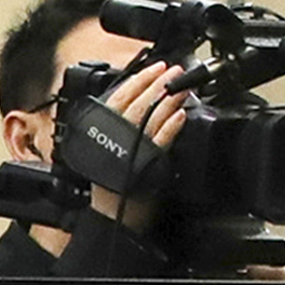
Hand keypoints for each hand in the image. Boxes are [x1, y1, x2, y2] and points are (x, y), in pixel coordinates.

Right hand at [87, 60, 186, 232]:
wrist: (114, 217)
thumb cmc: (112, 185)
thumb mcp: (108, 149)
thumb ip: (117, 126)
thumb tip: (140, 101)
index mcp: (102, 129)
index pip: (120, 96)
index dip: (139, 79)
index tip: (155, 67)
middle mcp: (114, 136)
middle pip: (137, 102)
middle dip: (158, 82)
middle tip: (174, 70)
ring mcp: (131, 149)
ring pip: (149, 117)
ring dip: (167, 99)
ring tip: (181, 87)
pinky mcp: (146, 163)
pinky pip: (160, 140)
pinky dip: (171, 126)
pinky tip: (181, 115)